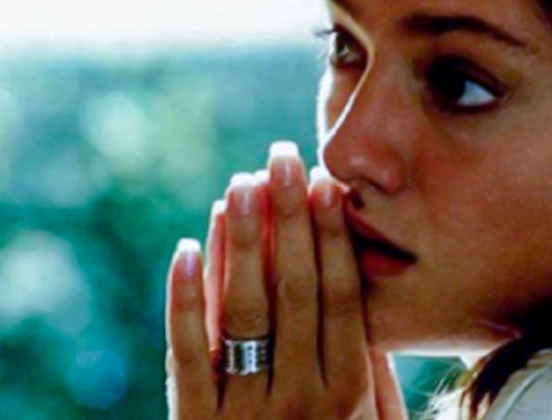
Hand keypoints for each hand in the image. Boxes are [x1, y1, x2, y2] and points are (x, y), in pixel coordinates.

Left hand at [165, 143, 406, 419]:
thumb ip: (368, 371)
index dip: (331, 237)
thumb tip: (360, 289)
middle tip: (281, 157)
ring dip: (240, 242)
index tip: (324, 184)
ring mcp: (245, 413)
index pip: (339, 299)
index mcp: (348, 398)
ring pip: (242, 313)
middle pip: (294, 292)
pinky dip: (183, 298)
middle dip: (288, 219)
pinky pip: (187, 352)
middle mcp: (301, 402)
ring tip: (239, 185)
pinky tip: (186, 248)